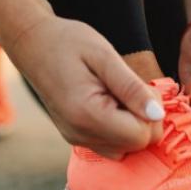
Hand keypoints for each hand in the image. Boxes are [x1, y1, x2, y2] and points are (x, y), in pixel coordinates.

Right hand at [5, 15, 164, 158]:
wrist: (32, 43)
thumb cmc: (68, 42)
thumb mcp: (104, 56)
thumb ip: (132, 87)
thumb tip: (158, 114)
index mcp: (87, 115)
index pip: (140, 136)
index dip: (151, 113)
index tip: (140, 86)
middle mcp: (80, 134)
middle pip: (136, 145)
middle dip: (144, 118)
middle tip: (130, 87)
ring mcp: (76, 138)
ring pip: (125, 147)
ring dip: (132, 123)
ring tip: (118, 93)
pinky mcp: (76, 137)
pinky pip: (111, 144)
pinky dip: (119, 127)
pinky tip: (111, 102)